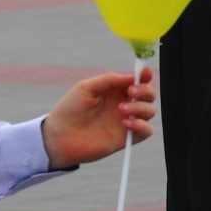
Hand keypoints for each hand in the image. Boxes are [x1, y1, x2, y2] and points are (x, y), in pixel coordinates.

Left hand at [41, 68, 155, 169]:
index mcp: (115, 91)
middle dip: (145, 91)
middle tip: (131, 92)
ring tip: (121, 109)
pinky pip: (147, 130)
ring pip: (150, 111)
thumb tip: (132, 77)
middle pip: (148, 95)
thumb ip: (109, 80)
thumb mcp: (86, 88)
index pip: (137, 81)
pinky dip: (141, 125)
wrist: (60, 137)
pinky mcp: (128, 137)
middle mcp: (124, 104)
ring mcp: (127, 121)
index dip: (145, 76)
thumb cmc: (70, 110)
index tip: (145, 73)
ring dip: (140, 107)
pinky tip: (126, 124)